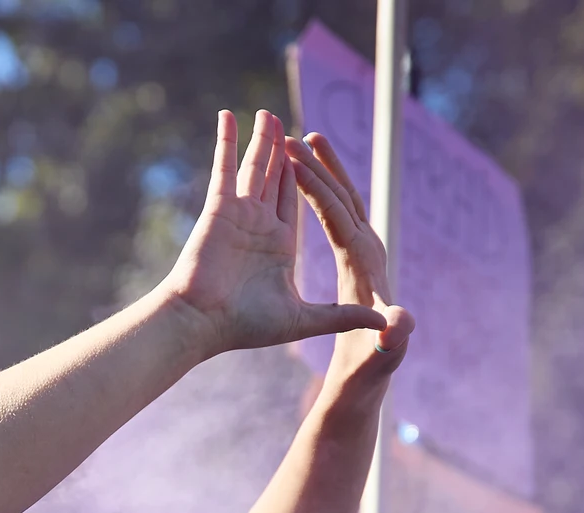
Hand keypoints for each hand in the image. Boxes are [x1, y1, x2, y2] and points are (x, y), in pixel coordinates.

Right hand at [160, 110, 385, 356]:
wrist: (202, 325)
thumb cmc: (243, 327)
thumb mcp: (301, 320)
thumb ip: (340, 317)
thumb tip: (381, 323)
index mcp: (281, 245)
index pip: (302, 202)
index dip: (311, 179)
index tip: (314, 159)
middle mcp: (261, 226)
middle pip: (279, 179)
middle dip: (287, 154)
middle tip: (293, 130)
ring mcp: (240, 214)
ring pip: (256, 167)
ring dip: (263, 140)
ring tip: (269, 115)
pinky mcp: (220, 208)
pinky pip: (225, 167)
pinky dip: (226, 141)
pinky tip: (229, 117)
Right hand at [289, 132, 415, 387]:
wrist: (367, 377)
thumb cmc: (369, 367)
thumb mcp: (381, 355)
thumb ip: (392, 338)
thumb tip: (400, 321)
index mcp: (365, 266)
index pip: (342, 218)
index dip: (320, 190)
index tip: (298, 162)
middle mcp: (366, 251)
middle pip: (345, 198)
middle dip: (322, 167)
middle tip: (303, 136)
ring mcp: (359, 252)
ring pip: (339, 200)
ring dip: (319, 170)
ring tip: (300, 140)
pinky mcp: (353, 256)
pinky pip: (332, 215)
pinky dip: (313, 191)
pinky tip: (296, 177)